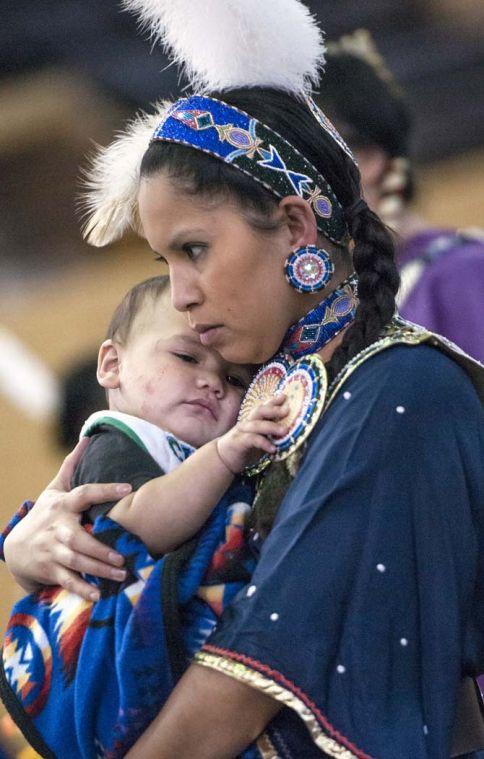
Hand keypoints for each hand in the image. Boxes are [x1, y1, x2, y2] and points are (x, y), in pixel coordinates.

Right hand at [3, 439, 130, 600]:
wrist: (16, 547)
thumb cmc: (45, 516)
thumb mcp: (54, 491)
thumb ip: (72, 468)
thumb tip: (87, 439)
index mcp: (62, 505)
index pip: (84, 494)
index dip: (105, 490)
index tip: (128, 489)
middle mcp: (56, 527)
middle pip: (78, 537)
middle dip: (100, 548)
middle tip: (123, 556)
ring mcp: (51, 550)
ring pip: (75, 560)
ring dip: (98, 569)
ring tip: (121, 575)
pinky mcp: (49, 569)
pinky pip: (67, 580)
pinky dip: (82, 589)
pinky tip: (100, 595)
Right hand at [216, 395, 288, 472]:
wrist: (223, 458)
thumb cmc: (245, 447)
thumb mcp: (259, 438)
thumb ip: (270, 433)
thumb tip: (289, 430)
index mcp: (253, 420)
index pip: (264, 407)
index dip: (274, 401)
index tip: (285, 396)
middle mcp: (247, 422)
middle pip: (260, 411)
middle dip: (274, 409)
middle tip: (287, 410)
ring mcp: (242, 432)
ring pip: (257, 425)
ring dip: (271, 427)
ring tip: (284, 431)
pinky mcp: (239, 442)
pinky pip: (252, 440)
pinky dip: (264, 443)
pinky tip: (273, 449)